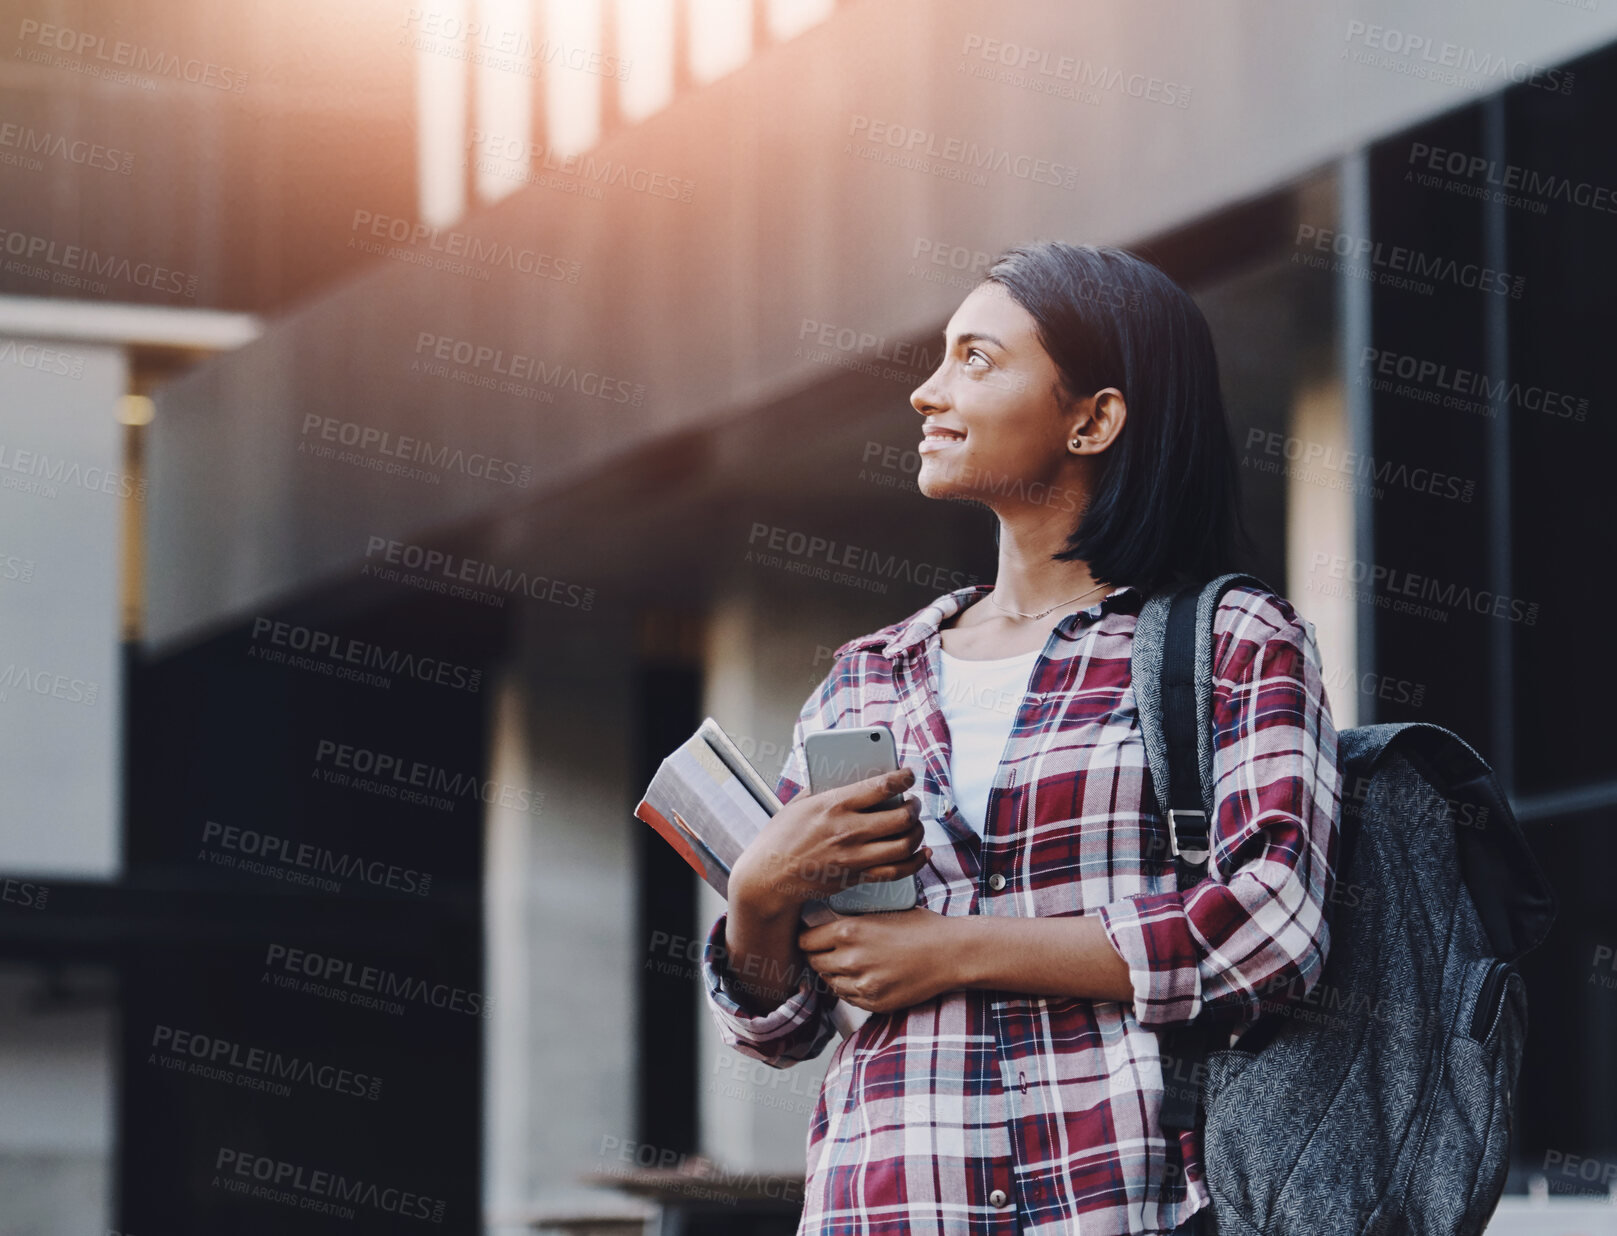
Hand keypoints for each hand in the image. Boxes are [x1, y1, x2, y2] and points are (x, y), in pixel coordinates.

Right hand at [730, 768, 930, 919]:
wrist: (768, 879)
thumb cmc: (779, 839)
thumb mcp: (798, 804)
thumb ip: (824, 788)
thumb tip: (845, 776)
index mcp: (834, 804)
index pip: (882, 786)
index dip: (903, 778)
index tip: (909, 774)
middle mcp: (849, 830)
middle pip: (901, 816)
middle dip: (914, 807)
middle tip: (913, 803)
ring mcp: (855, 856)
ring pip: (905, 844)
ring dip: (918, 832)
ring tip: (915, 825)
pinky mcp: (857, 877)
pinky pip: (898, 871)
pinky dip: (916, 862)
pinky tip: (922, 852)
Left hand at [798, 907, 959, 1013]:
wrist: (950, 953)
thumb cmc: (920, 928)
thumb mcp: (879, 912)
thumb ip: (850, 922)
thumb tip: (823, 925)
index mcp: (849, 930)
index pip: (805, 940)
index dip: (806, 939)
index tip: (810, 938)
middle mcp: (850, 959)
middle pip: (813, 963)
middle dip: (817, 957)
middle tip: (825, 951)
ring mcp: (862, 985)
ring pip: (829, 982)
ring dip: (833, 974)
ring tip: (848, 963)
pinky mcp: (874, 1003)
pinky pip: (847, 997)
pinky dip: (850, 988)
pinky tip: (864, 976)